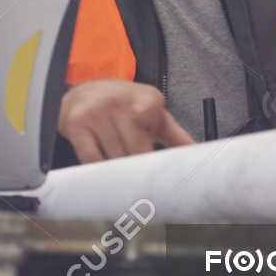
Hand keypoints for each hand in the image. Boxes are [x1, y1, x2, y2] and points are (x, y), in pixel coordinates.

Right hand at [57, 79, 194, 162]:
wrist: (83, 91)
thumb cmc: (122, 106)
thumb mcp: (152, 114)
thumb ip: (176, 135)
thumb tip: (199, 158)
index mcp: (146, 98)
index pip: (161, 130)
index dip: (160, 156)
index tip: (162, 173)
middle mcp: (120, 100)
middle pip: (137, 150)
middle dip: (140, 169)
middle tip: (144, 184)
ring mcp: (96, 111)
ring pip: (115, 157)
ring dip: (119, 172)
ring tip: (122, 174)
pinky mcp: (76, 123)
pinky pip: (91, 158)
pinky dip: (98, 170)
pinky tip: (103, 170)